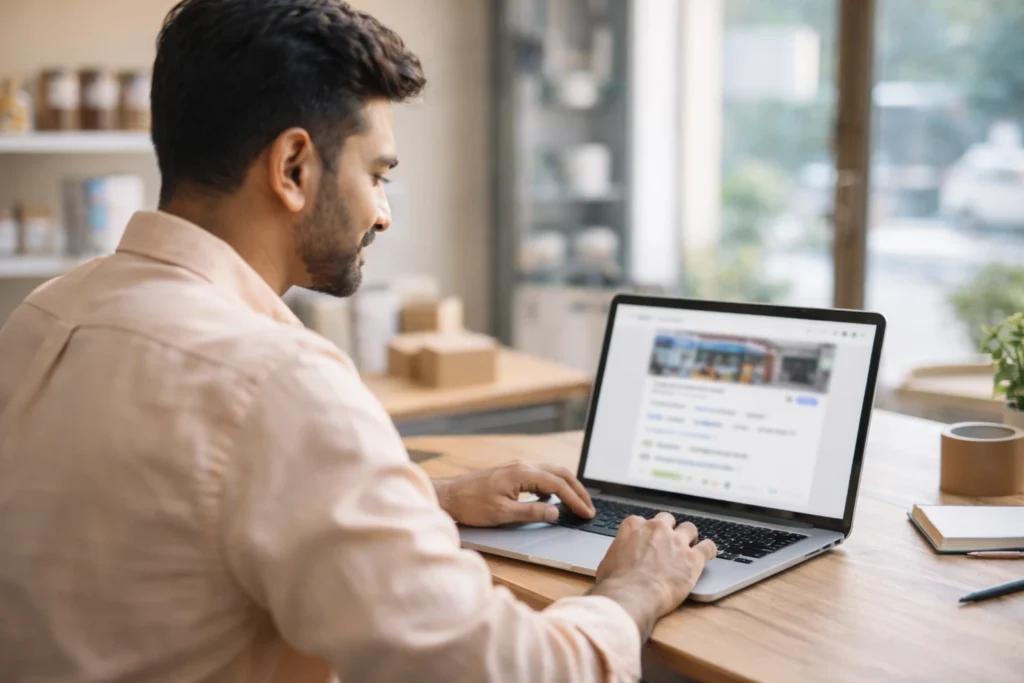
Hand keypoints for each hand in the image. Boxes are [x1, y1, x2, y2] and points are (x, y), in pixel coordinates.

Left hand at [433, 460, 594, 526]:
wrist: (448, 496)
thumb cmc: (472, 505)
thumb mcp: (503, 514)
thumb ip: (532, 513)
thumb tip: (556, 512)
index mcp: (522, 473)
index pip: (558, 485)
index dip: (575, 500)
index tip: (587, 513)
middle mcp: (522, 465)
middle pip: (560, 473)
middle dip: (577, 490)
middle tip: (589, 507)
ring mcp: (517, 467)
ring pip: (551, 472)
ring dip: (566, 486)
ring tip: (577, 503)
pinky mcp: (512, 472)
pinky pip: (540, 475)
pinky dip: (552, 485)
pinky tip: (552, 499)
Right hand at [590, 514, 715, 640]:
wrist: (632, 595)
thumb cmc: (616, 583)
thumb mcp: (607, 561)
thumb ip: (618, 553)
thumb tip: (618, 561)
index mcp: (633, 526)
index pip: (642, 522)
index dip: (645, 533)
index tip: (647, 542)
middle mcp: (656, 528)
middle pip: (667, 519)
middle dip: (668, 530)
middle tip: (667, 544)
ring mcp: (677, 541)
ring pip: (689, 528)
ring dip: (688, 537)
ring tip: (689, 547)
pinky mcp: (693, 558)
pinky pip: (708, 547)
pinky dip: (709, 550)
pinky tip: (708, 554)